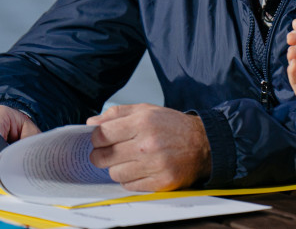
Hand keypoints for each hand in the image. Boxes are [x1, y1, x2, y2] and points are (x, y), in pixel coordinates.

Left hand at [87, 104, 210, 190]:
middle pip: (103, 157)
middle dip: (101, 155)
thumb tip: (92, 122)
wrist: (204, 144)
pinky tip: (140, 169)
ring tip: (129, 160)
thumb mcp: (147, 110)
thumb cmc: (173, 126)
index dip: (96, 138)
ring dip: (117, 168)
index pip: (101, 135)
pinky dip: (130, 179)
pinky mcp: (160, 182)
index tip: (101, 139)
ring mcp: (154, 165)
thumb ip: (117, 113)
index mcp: (143, 122)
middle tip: (109, 152)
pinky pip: (129, 186)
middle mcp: (147, 144)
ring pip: (114, 173)